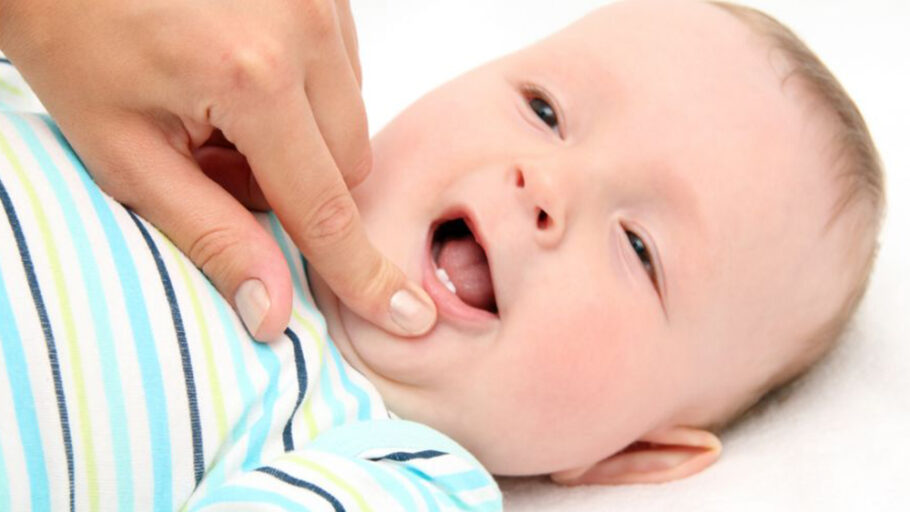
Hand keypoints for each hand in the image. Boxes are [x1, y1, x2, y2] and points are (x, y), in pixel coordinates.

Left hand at [0, 0, 436, 339]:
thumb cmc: (74, 29)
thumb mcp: (123, 149)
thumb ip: (208, 233)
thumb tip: (270, 310)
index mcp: (251, 77)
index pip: (325, 207)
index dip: (360, 272)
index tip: (404, 314)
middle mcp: (304, 28)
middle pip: (348, 163)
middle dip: (294, 185)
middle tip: (214, 155)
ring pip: (350, 117)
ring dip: (300, 136)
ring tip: (222, 102)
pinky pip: (343, 66)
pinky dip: (303, 88)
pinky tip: (245, 66)